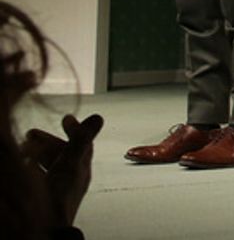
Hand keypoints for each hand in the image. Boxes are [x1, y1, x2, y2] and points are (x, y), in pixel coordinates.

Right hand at [22, 113, 103, 227]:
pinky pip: (40, 178)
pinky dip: (32, 169)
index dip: (76, 129)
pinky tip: (24, 166)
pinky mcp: (46, 197)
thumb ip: (81, 140)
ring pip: (50, 165)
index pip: (82, 144)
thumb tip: (98, 117)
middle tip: (31, 134)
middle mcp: (72, 178)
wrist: (47, 228)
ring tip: (23, 147)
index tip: (66, 118)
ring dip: (38, 154)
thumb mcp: (69, 163)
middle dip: (48, 141)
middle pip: (62, 154)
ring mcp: (59, 188)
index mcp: (80, 168)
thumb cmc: (58, 197)